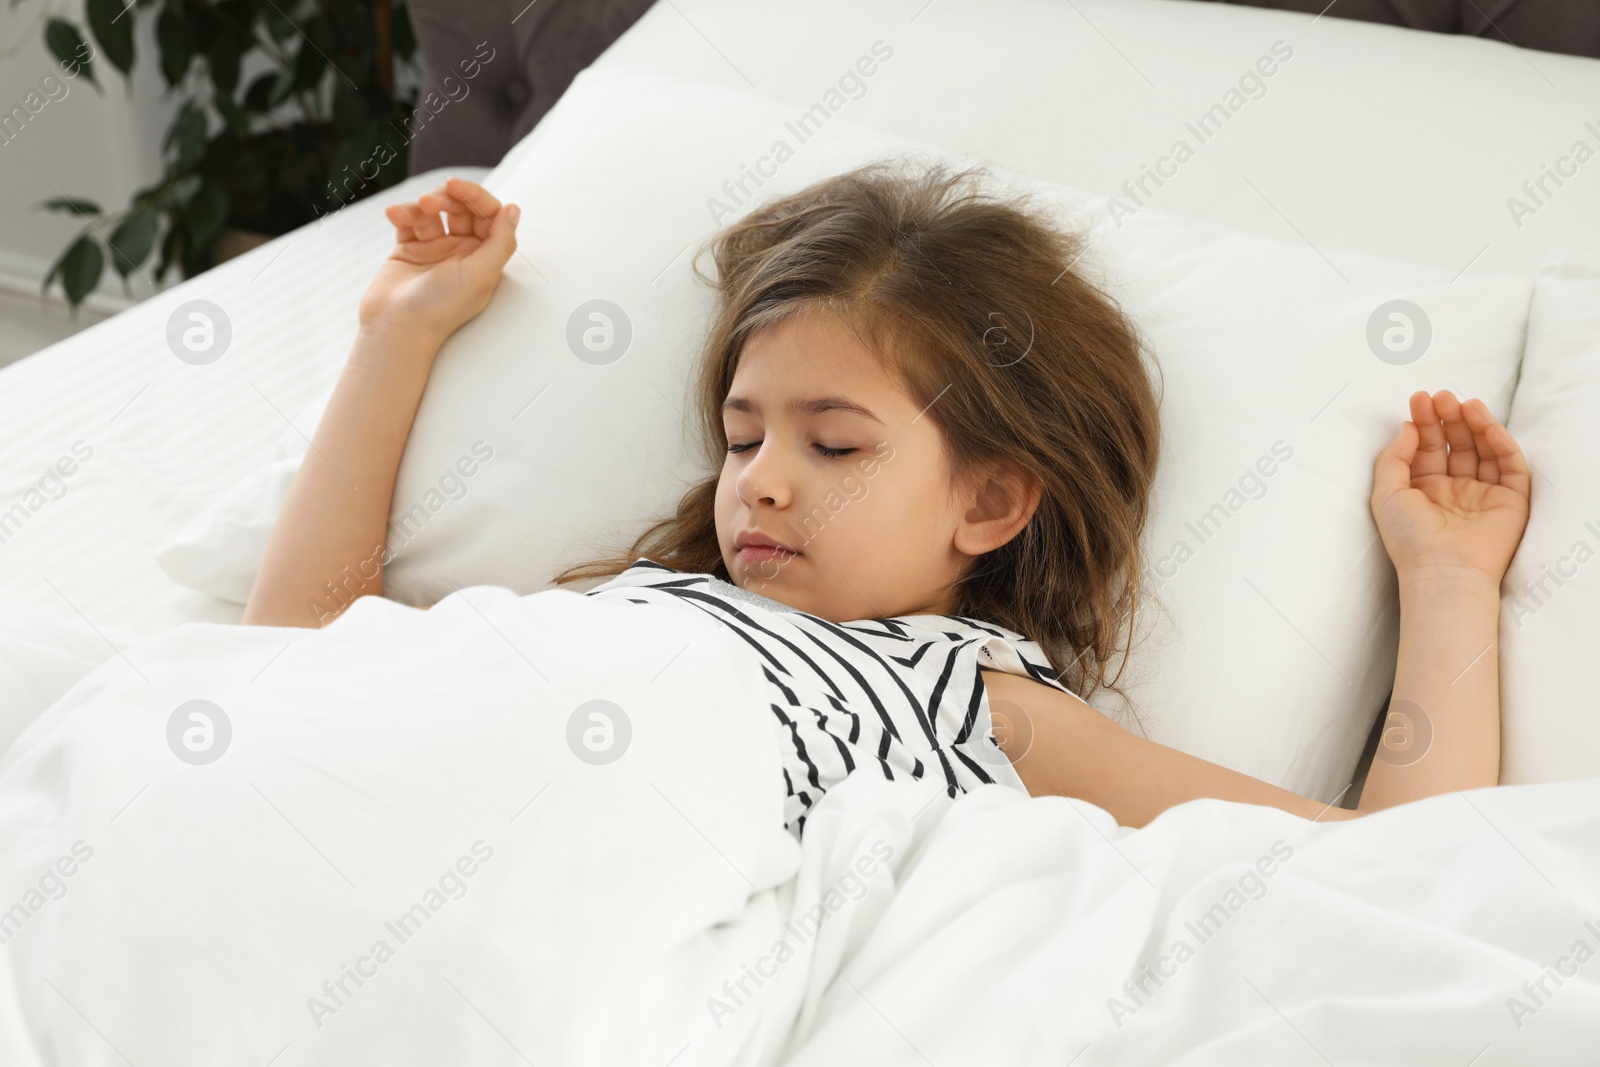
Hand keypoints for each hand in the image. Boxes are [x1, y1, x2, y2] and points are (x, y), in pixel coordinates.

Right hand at [358, 175, 520, 340]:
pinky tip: (394, 215)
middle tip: (432, 200)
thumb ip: (502, 241)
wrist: (397, 326)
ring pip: (433, 212)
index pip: (488, 215)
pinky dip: (402, 214)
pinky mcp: (409, 249)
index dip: (475, 196)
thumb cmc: (441, 308)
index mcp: (484, 257)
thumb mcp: (482, 274)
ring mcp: (435, 249)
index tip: (456, 186)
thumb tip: (514, 209)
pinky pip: (408, 221)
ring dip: (421, 206)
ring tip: (411, 212)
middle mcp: (462, 252)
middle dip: (447, 198)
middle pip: (461, 209)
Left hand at [1370, 389, 1530, 586]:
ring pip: (1482, 450)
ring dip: (1474, 424)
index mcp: (1423, 490)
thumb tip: (1406, 426)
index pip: (1426, 448)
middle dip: (1448, 419)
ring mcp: (1482, 495)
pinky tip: (1485, 425)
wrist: (1443, 571)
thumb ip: (1394, 457)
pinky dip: (1500, 443)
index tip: (1419, 399)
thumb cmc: (1409, 538)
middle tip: (1442, 396)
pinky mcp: (1510, 501)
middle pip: (1454, 445)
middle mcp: (1453, 491)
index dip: (1423, 423)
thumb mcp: (1386, 493)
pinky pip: (1510, 465)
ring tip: (1463, 402)